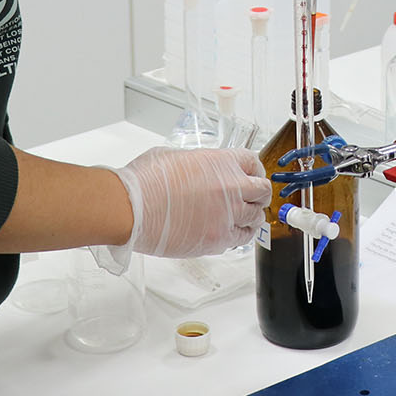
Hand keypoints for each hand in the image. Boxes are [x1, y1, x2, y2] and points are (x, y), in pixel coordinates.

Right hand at [110, 146, 272, 259]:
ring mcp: (228, 215)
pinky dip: (238, 236)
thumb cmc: (145, 182)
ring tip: (241, 218)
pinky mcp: (219, 239)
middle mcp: (231, 187)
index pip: (253, 163)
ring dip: (250, 217)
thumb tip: (198, 169)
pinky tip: (229, 233)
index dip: (254, 171)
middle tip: (251, 199)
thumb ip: (197, 163)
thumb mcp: (174, 156)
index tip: (252, 176)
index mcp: (221, 162)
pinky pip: (241, 238)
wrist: (133, 209)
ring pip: (256, 218)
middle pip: (262, 191)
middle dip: (258, 195)